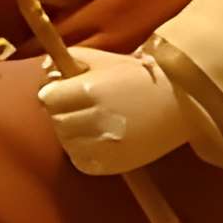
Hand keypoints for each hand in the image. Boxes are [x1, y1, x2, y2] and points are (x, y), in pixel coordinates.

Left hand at [39, 48, 193, 175]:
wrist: (178, 102)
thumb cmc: (138, 77)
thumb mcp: (104, 59)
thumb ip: (71, 59)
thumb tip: (44, 70)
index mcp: (90, 90)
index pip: (49, 99)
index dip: (55, 94)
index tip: (65, 92)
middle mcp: (95, 118)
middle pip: (56, 120)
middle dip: (64, 112)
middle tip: (82, 107)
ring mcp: (105, 144)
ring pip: (66, 142)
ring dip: (72, 133)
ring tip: (91, 122)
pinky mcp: (113, 164)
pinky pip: (82, 161)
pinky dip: (84, 152)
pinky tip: (97, 140)